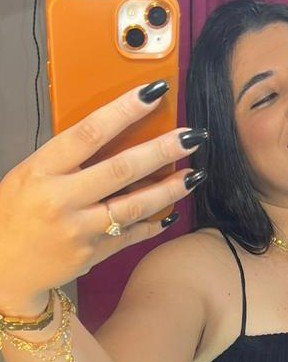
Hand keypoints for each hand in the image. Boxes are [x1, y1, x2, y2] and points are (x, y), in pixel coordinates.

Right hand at [0, 83, 205, 312]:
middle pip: (122, 169)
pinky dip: (153, 224)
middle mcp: (62, 199)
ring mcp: (79, 230)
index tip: (154, 93)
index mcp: (42, 170)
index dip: (124, 110)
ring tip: (194, 175)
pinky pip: (131, 235)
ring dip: (169, 189)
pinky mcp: (92, 254)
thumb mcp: (28, 176)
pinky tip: (172, 212)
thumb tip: (114, 135)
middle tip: (192, 137)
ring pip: (134, 205)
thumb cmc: (13, 214)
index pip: (89, 132)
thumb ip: (65, 159)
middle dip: (162, 150)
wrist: (1, 268)